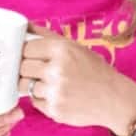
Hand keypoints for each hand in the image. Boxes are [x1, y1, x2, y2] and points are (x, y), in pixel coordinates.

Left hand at [18, 25, 135, 131]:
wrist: (113, 98)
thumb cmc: (93, 69)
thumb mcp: (74, 46)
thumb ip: (47, 35)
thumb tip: (24, 25)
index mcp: (61, 49)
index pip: (27, 47)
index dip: (26, 51)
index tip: (29, 54)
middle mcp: (57, 70)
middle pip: (23, 67)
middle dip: (26, 68)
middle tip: (35, 69)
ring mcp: (55, 92)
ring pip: (25, 85)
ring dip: (32, 84)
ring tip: (45, 82)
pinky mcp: (54, 110)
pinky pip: (34, 102)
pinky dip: (40, 98)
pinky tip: (53, 94)